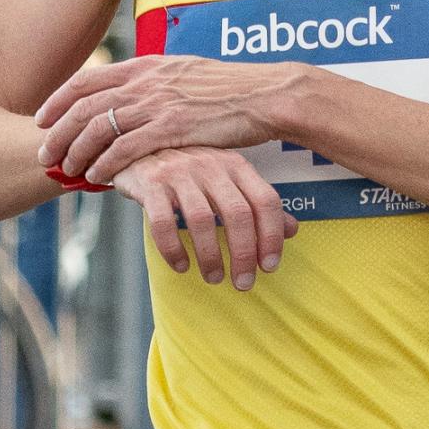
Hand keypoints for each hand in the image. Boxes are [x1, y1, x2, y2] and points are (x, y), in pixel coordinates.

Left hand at [35, 52, 300, 183]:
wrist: (264, 94)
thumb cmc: (231, 89)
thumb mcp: (185, 74)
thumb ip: (156, 82)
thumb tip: (137, 93)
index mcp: (146, 66)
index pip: (87, 79)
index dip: (58, 100)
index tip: (41, 119)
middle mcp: (145, 81)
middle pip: (84, 105)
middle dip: (57, 132)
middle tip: (44, 154)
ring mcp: (158, 103)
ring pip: (99, 128)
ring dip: (76, 151)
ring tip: (66, 170)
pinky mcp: (172, 127)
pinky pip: (126, 148)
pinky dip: (105, 163)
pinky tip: (96, 177)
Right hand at [97, 145, 296, 290]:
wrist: (136, 145)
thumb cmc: (188, 170)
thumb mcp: (226, 180)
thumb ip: (256, 203)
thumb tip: (292, 230)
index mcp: (235, 164)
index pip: (265, 201)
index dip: (271, 237)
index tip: (269, 266)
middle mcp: (210, 165)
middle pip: (237, 213)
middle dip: (243, 254)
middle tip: (243, 283)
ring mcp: (179, 173)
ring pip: (202, 220)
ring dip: (210, 256)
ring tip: (214, 278)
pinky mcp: (150, 183)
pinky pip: (162, 222)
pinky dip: (173, 249)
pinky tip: (180, 265)